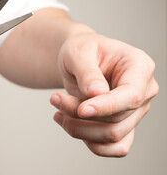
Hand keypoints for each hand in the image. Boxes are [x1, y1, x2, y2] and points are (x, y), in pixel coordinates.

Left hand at [50, 33, 158, 156]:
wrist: (78, 60)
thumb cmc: (81, 50)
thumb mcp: (78, 52)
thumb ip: (87, 71)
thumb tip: (97, 94)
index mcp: (139, 66)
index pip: (130, 96)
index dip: (106, 107)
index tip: (81, 110)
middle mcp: (144, 91)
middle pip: (117, 119)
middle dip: (79, 114)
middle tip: (54, 98)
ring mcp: (136, 111)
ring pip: (113, 136)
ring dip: (79, 129)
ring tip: (57, 111)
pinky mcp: (125, 126)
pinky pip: (114, 148)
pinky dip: (89, 142)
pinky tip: (68, 123)